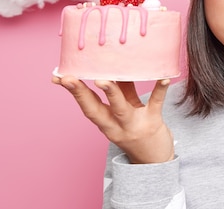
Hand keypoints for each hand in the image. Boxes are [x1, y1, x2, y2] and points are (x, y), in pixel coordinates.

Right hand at [52, 75, 173, 163]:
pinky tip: (164, 78)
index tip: (59, 77)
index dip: (73, 92)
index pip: (86, 106)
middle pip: (96, 110)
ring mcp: (134, 124)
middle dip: (82, 94)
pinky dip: (159, 90)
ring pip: (120, 108)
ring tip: (103, 80)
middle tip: (70, 78)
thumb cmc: (137, 129)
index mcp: (106, 122)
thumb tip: (114, 65)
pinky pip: (155, 103)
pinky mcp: (154, 122)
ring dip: (111, 93)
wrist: (156, 159)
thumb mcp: (124, 111)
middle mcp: (116, 126)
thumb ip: (120, 90)